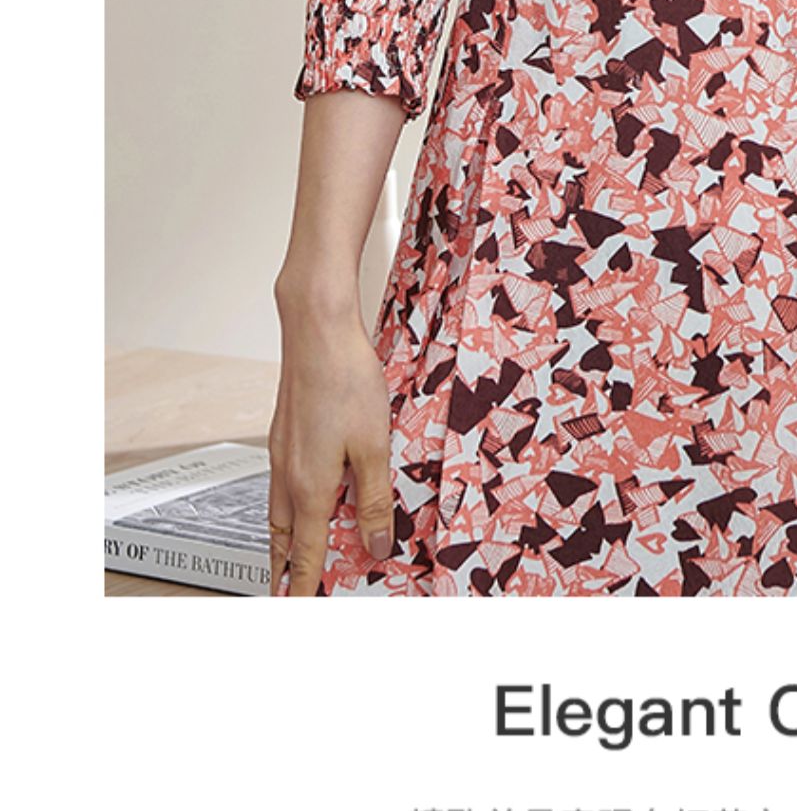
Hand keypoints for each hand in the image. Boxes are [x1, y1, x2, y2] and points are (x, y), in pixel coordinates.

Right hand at [267, 286, 394, 597]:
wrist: (316, 329)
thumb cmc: (346, 380)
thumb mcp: (373, 445)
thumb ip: (373, 498)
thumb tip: (373, 543)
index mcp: (309, 487)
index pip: (305, 554)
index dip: (304, 586)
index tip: (299, 611)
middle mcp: (287, 474)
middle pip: (283, 539)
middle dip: (284, 571)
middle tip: (284, 596)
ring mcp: (281, 452)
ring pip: (278, 512)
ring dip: (282, 542)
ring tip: (285, 560)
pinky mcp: (284, 431)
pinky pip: (280, 485)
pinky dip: (285, 508)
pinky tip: (297, 499)